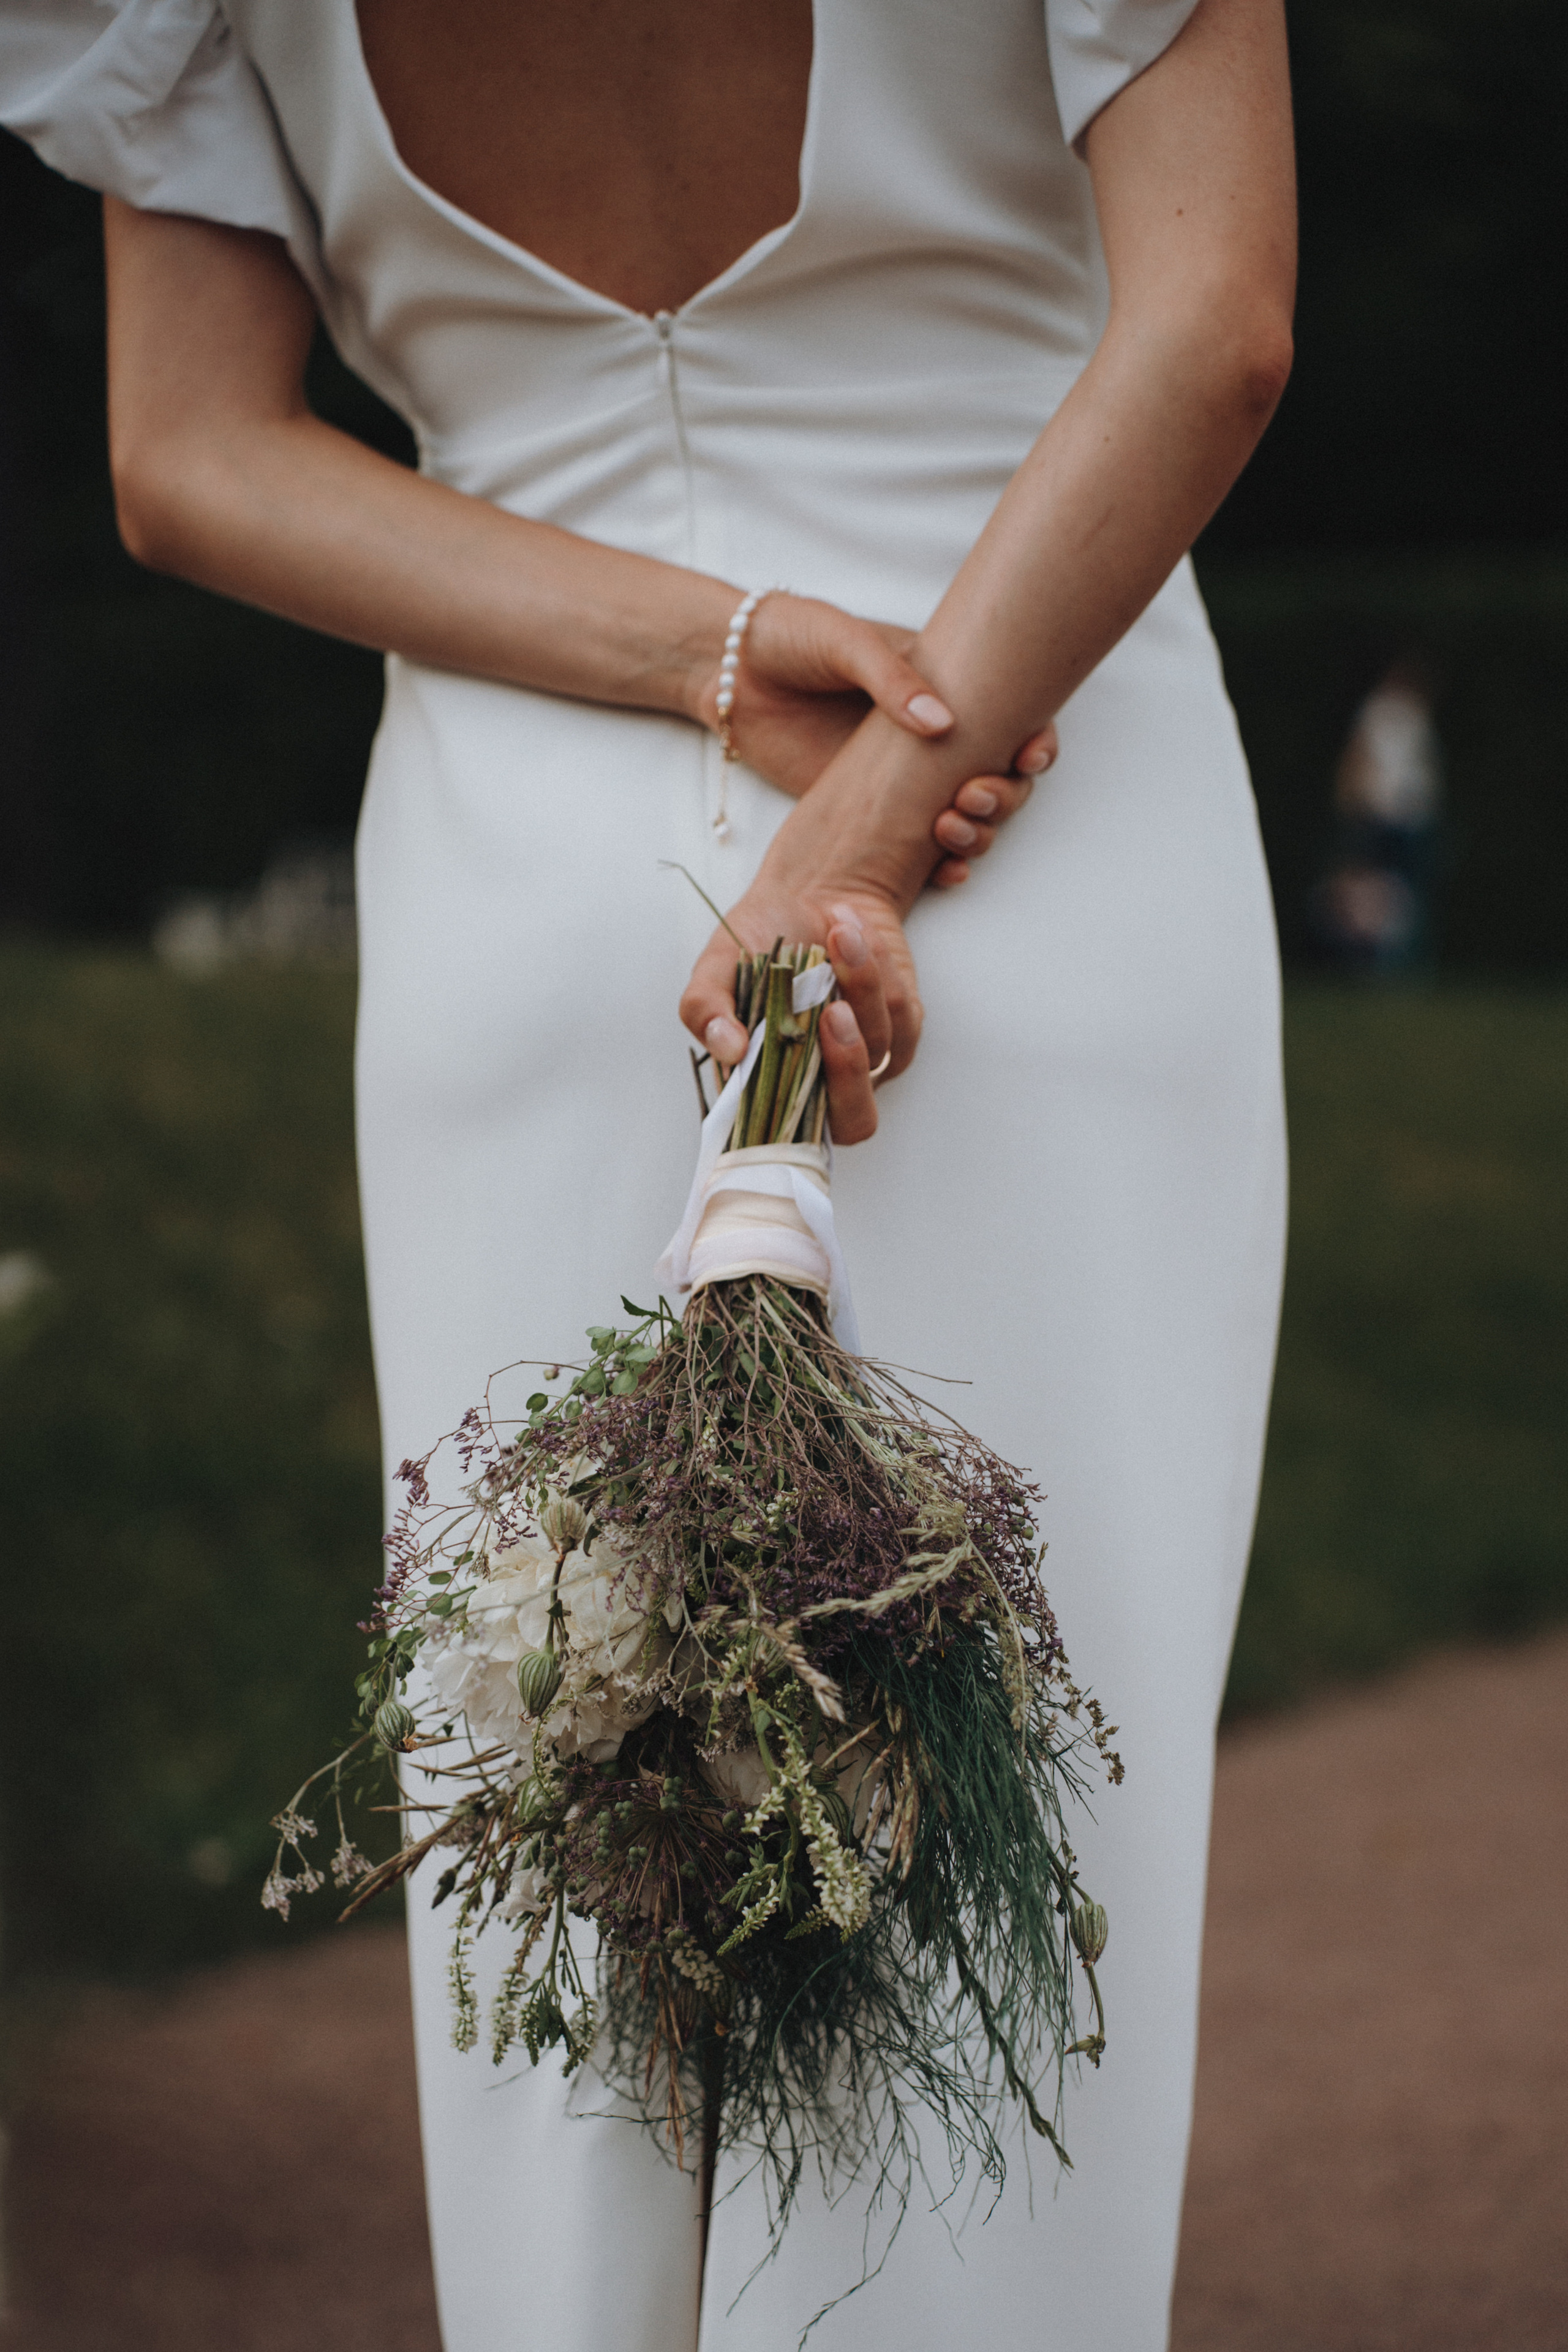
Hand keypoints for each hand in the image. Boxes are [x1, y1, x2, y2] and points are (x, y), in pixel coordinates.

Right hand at [681, 882, 914, 1148]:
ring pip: (879, 1046)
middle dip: (847, 1066)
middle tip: (832, 1009)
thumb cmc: (758, 940)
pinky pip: (903, 1013)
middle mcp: (823, 1085)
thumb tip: (728, 1050)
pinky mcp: (902, 1027)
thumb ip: (705, 1009)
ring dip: (860, 980)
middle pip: (856, 1119)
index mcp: (771, 1088)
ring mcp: (867, 1060)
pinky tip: (852, 934)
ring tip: (835, 928)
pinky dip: (878, 967)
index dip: (797, 1123)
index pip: (794, 1140)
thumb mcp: (716, 968)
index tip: (788, 1067)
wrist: (809, 895)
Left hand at [688, 589, 1053, 878]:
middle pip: (998, 774)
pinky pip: (920, 846)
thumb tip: (943, 723)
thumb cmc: (791, 637)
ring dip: (977, 832)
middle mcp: (933, 734)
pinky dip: (943, 864)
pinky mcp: (869, 811)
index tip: (1030, 756)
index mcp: (943, 681)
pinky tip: (947, 872)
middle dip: (1004, 795)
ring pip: (966, 815)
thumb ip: (892, 681)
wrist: (728, 672)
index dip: (1033, 739)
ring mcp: (903, 777)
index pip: (1011, 714)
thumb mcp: (844, 641)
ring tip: (952, 833)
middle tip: (972, 798)